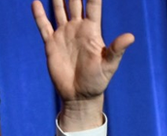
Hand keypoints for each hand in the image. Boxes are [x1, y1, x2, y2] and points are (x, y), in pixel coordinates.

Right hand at [31, 0, 134, 130]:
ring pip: (59, 10)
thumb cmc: (98, 81)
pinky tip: (36, 2)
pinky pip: (44, 26)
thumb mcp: (109, 65)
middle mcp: (78, 29)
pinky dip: (39, 14)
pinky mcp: (51, 44)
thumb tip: (130, 36)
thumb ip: (117, 49)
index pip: (93, 6)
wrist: (80, 96)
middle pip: (74, 3)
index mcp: (92, 31)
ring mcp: (64, 35)